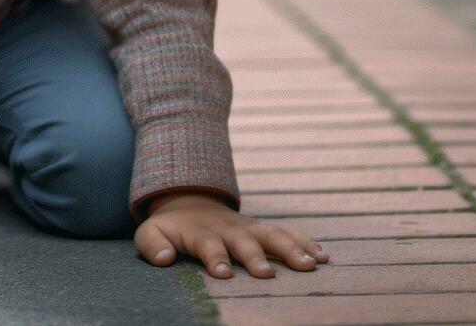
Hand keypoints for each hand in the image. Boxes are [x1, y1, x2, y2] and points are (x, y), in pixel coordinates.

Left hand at [134, 191, 328, 278]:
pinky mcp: (263, 230)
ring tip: (310, 265)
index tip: (223, 273)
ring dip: (291, 248)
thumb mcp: (150, 233)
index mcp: (201, 233)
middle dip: (256, 256)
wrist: (189, 202)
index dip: (215, 258)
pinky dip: (306, 241)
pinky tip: (325, 256)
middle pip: (245, 241)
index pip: (208, 245)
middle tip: (267, 274)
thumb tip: (165, 259)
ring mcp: (249, 228)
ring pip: (272, 235)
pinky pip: (287, 232)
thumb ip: (153, 245)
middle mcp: (229, 230)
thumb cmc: (170, 227)